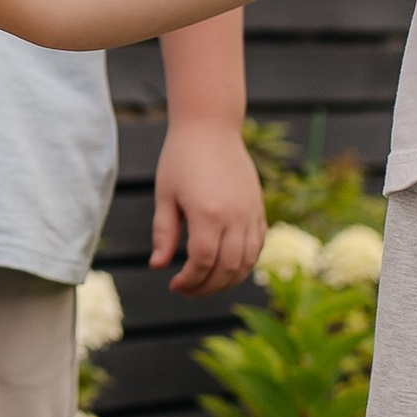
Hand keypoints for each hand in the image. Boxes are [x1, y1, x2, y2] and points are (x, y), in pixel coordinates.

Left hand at [150, 117, 264, 293]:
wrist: (211, 127)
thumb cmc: (181, 158)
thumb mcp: (165, 195)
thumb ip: (163, 233)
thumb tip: (158, 266)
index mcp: (207, 214)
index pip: (202, 262)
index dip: (189, 280)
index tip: (174, 284)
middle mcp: (234, 216)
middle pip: (227, 268)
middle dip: (206, 287)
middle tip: (187, 289)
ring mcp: (250, 213)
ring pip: (247, 262)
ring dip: (227, 280)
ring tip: (206, 283)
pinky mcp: (258, 208)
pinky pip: (257, 246)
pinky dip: (245, 263)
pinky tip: (226, 267)